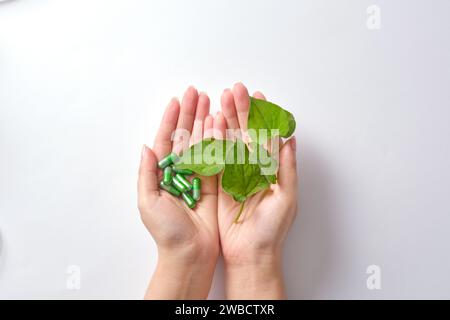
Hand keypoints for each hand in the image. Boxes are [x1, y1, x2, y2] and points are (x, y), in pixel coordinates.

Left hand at [138, 87, 219, 298]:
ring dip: (204, 120)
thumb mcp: (148, 201)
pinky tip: (220, 122)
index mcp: (162, 173)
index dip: (170, 119)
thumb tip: (146, 146)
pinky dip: (218, 139)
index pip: (165, 139)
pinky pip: (216, 156)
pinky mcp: (214, 182)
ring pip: (201, 141)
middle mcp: (180, 170)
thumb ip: (147, 173)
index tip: (176, 100)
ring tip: (209, 100)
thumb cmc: (167, 230)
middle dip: (189, 113)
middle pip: (184, 135)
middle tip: (196, 92)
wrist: (190, 252)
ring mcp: (197, 174)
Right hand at [217, 83, 297, 298]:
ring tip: (219, 98)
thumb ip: (286, 167)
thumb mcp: (286, 197)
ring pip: (229, 140)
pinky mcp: (220, 182)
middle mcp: (253, 167)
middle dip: (240, 110)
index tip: (257, 95)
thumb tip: (291, 139)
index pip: (265, 134)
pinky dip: (212, 139)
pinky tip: (209, 123)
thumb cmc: (272, 228)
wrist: (250, 252)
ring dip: (225, 119)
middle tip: (233, 89)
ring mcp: (235, 173)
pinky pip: (216, 157)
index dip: (261, 114)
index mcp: (271, 167)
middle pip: (245, 132)